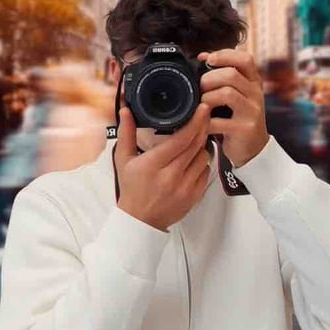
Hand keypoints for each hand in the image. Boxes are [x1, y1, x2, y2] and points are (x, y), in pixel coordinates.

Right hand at [114, 105, 211, 231]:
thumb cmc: (131, 189)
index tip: (202, 109)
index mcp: (153, 164)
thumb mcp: (123, 160)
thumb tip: (126, 111)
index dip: (195, 122)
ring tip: (195, 140)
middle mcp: (171, 176)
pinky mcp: (194, 196)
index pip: (181, 139)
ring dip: (201, 146)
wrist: (140, 220)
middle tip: (205, 115)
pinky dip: (202, 163)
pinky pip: (206, 172)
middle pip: (196, 145)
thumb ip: (126, 133)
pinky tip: (193, 159)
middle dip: (203, 127)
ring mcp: (185, 187)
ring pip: (204, 157)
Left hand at [199, 49, 268, 166]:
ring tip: (201, 105)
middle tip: (200, 87)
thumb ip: (223, 76)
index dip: (225, 55)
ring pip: (227, 94)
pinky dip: (205, 121)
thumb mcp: (237, 94)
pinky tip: (202, 123)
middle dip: (209, 78)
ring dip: (207, 97)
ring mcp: (252, 112)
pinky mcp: (244, 129)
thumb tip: (203, 56)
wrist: (254, 149)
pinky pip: (219, 121)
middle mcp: (256, 94)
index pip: (245, 59)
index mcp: (254, 82)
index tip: (207, 59)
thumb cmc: (238, 118)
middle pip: (232, 75)